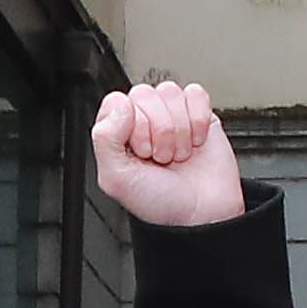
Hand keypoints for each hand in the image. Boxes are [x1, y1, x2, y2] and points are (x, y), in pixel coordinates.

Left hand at [94, 80, 242, 229]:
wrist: (202, 215)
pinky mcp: (200, 115)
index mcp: (118, 132)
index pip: (118, 102)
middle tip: (162, 157)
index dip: (133, 125)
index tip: (142, 152)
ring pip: (170, 92)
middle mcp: (144, 120)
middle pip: (145, 94)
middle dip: (158, 130)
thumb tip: (122, 104)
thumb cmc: (159, 202)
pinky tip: (196, 141)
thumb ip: (105, 138)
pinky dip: (199, 119)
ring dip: (179, 128)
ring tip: (179, 154)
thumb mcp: (116, 178)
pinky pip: (196, 94)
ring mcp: (172, 115)